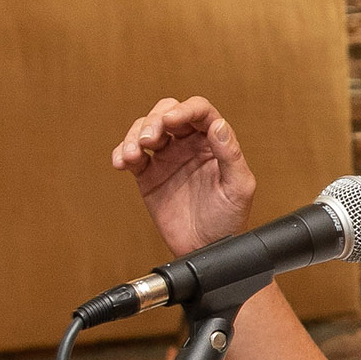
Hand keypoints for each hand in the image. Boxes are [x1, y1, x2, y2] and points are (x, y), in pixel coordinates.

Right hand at [111, 96, 256, 256]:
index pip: (199, 112)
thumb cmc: (229, 220)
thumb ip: (230, 155)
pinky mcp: (149, 175)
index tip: (170, 120)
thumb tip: (219, 125)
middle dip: (154, 120)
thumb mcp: (238, 188)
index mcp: (214, 143)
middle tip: (149, 139)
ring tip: (132, 155)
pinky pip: (133, 155)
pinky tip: (122, 162)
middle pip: (167, 113)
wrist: (207, 249)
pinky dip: (122, 153)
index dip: (184, 110)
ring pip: (146, 130)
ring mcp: (168, 158)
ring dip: (135, 135)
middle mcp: (190, 146)